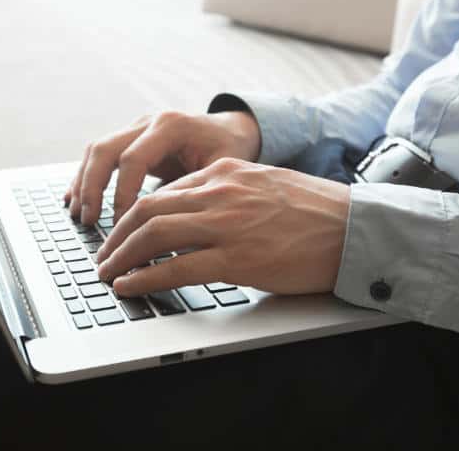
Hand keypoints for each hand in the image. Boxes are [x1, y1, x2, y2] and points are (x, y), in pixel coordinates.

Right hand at [65, 111, 260, 224]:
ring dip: (84, 184)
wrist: (231, 130)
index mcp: (171, 126)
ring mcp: (136, 127)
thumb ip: (192, 192)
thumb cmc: (230, 151)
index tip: (120, 224)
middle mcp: (148, 121)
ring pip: (96, 150)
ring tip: (80, 216)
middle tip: (89, 221)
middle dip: (92, 188)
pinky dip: (86, 177)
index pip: (133, 159)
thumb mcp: (220, 170)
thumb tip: (164, 229)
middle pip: (105, 150)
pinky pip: (99, 155)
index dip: (122, 194)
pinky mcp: (129, 138)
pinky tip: (75, 200)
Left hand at [95, 158, 350, 296]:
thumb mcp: (263, 185)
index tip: (121, 232)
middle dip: (116, 235)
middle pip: (147, 209)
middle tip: (104, 255)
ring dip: (122, 257)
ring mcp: (226, 224)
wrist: (354, 228)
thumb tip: (195, 214)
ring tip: (108, 273)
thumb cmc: (314, 212)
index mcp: (224, 172)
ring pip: (153, 234)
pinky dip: (144, 278)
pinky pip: (175, 267)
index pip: (163, 191)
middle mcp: (219, 192)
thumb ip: (227, 194)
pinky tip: (130, 287)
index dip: (133, 215)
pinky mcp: (236, 258)